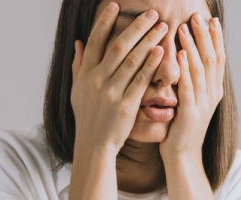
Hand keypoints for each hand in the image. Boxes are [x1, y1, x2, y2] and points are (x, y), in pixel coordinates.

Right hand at [71, 2, 167, 153]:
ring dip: (148, 41)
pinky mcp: (126, 105)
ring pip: (131, 60)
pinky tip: (161, 52)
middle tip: (152, 13)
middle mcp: (97, 80)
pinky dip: (151, 65)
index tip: (116, 5)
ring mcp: (111, 92)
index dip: (104, 21)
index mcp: (85, 74)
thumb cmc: (87, 118)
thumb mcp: (77, 91)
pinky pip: (140, 80)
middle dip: (136, 27)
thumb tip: (78, 43)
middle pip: (117, 46)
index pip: (95, 41)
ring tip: (162, 27)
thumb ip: (78, 65)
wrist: (93, 145)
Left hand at [160, 14, 226, 162]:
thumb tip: (187, 58)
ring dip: (193, 46)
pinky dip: (184, 68)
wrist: (182, 156)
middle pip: (211, 59)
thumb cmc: (182, 128)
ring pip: (200, 69)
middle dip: (205, 36)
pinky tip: (179, 53)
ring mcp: (203, 104)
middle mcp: (211, 94)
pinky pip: (188, 86)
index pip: (218, 58)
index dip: (216, 38)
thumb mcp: (191, 101)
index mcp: (213, 90)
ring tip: (185, 27)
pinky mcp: (190, 113)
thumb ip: (193, 82)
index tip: (211, 19)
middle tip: (197, 16)